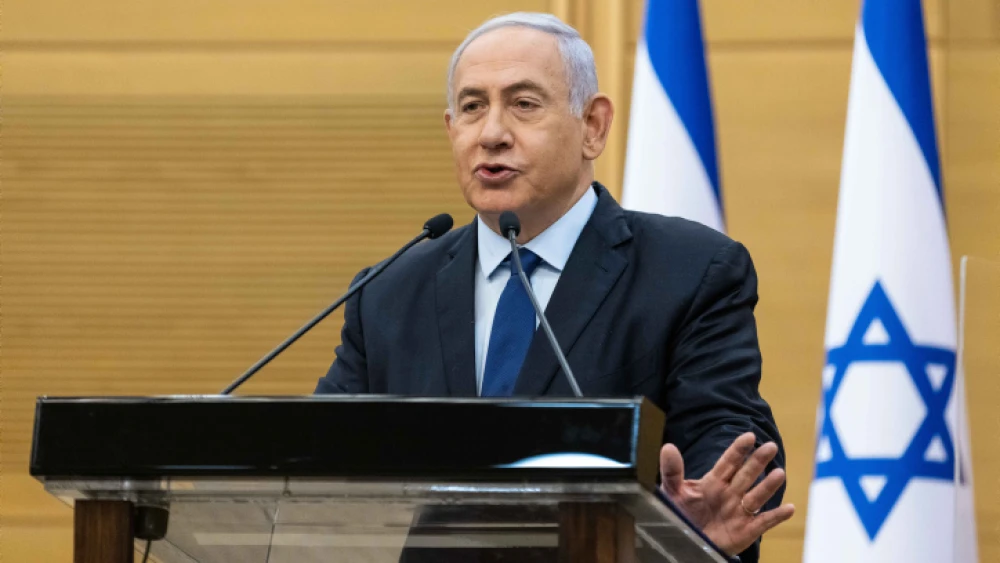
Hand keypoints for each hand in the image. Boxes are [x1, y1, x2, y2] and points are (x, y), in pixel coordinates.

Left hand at [659, 432, 794, 555]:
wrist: (683, 542)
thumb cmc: (679, 514)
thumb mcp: (672, 492)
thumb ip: (672, 471)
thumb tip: (668, 447)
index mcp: (714, 481)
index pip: (728, 462)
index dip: (738, 450)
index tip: (749, 436)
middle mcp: (730, 493)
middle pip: (746, 474)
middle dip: (758, 461)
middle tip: (770, 446)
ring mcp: (739, 511)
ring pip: (757, 496)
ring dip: (768, 486)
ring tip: (779, 473)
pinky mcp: (745, 530)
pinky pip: (763, 522)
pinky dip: (776, 516)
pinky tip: (789, 508)